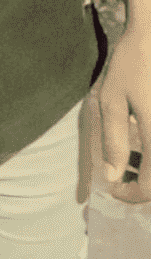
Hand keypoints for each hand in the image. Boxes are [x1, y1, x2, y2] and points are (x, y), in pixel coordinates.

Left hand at [93, 24, 150, 201]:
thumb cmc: (132, 63)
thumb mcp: (112, 100)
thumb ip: (113, 141)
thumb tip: (113, 176)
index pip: (150, 189)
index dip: (129, 195)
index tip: (113, 188)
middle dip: (143, 184)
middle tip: (123, 173)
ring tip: (132, 157)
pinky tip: (145, 139)